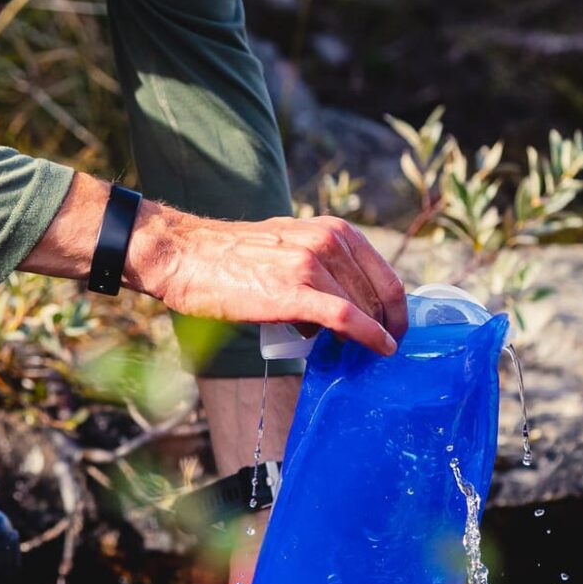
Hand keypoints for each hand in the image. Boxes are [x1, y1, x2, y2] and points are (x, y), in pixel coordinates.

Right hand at [127, 202, 405, 355]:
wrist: (185, 256)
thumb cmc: (231, 256)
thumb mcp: (288, 243)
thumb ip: (320, 263)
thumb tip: (347, 305)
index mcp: (330, 229)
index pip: (384, 273)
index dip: (397, 307)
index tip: (396, 328)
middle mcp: (326, 241)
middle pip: (377, 295)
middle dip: (385, 326)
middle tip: (381, 350)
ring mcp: (310, 265)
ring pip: (363, 308)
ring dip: (370, 335)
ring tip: (360, 354)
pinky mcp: (293, 292)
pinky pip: (346, 318)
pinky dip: (369, 336)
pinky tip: (380, 349)